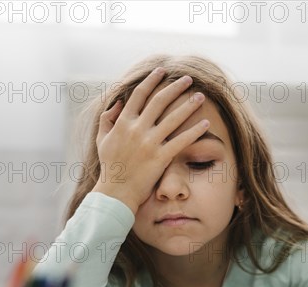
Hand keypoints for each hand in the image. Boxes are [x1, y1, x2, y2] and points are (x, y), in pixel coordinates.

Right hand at [92, 67, 209, 213]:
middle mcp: (136, 129)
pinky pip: (181, 141)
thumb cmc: (109, 167)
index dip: (151, 80)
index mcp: (123, 122)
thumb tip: (119, 102)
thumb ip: (107, 119)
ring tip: (200, 96)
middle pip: (159, 101)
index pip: (139, 94)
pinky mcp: (160, 158)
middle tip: (188, 78)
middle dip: (175, 87)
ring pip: (173, 118)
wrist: (115, 192)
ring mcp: (149, 143)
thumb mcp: (102, 140)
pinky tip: (206, 123)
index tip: (162, 72)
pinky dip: (195, 131)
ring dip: (189, 105)